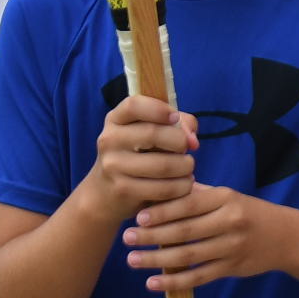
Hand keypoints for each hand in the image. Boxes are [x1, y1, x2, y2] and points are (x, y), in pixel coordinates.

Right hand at [80, 94, 201, 226]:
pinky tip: (183, 184)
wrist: (105, 192)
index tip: (175, 117)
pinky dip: (181, 187)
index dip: (158, 109)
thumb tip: (193, 140)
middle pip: (153, 134)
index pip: (133, 105)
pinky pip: (163, 188)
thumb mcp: (149, 132)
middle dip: (180, 142)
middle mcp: (110, 140)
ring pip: (163, 165)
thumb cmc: (137, 154)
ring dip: (185, 167)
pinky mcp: (124, 190)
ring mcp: (113, 166)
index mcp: (116, 119)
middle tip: (187, 149)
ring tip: (187, 168)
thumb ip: (177, 125)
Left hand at [122, 180, 288, 292]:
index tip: (138, 217)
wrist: (286, 237)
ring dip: (157, 259)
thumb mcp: (228, 196)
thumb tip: (161, 186)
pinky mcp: (232, 268)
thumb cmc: (249, 212)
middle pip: (185, 230)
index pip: (188, 204)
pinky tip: (153, 284)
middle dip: (152, 235)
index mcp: (225, 198)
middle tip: (126, 238)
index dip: (162, 211)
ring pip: (189, 255)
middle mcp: (229, 221)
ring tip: (133, 260)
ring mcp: (231, 247)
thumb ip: (197, 194)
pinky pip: (198, 277)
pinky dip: (174, 282)